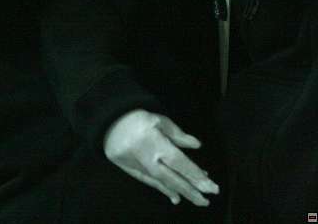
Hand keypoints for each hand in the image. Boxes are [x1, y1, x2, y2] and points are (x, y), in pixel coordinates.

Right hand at [104, 110, 219, 206]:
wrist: (106, 119)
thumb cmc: (135, 117)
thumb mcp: (158, 120)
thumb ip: (177, 134)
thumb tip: (196, 146)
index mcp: (155, 143)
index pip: (180, 163)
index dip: (196, 176)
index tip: (211, 186)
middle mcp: (147, 158)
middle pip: (172, 178)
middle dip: (191, 190)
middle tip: (206, 200)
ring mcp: (136, 165)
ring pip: (161, 182)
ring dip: (180, 191)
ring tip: (196, 200)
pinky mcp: (128, 169)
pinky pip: (148, 181)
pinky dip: (162, 189)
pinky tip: (173, 196)